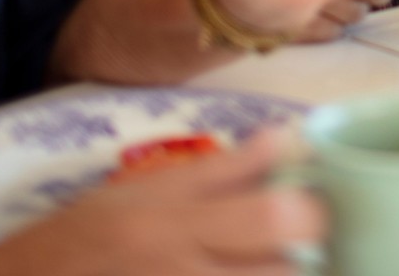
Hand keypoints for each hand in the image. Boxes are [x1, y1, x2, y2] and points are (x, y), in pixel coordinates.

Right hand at [0, 130, 320, 275]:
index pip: (277, 215)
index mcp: (180, 222)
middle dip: (300, 263)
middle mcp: (183, 271)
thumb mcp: (149, 190)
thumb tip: (291, 137)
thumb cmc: (87, 234)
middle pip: (281, 272)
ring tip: (263, 268)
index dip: (310, 213)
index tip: (311, 206)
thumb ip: (224, 168)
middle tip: (297, 252)